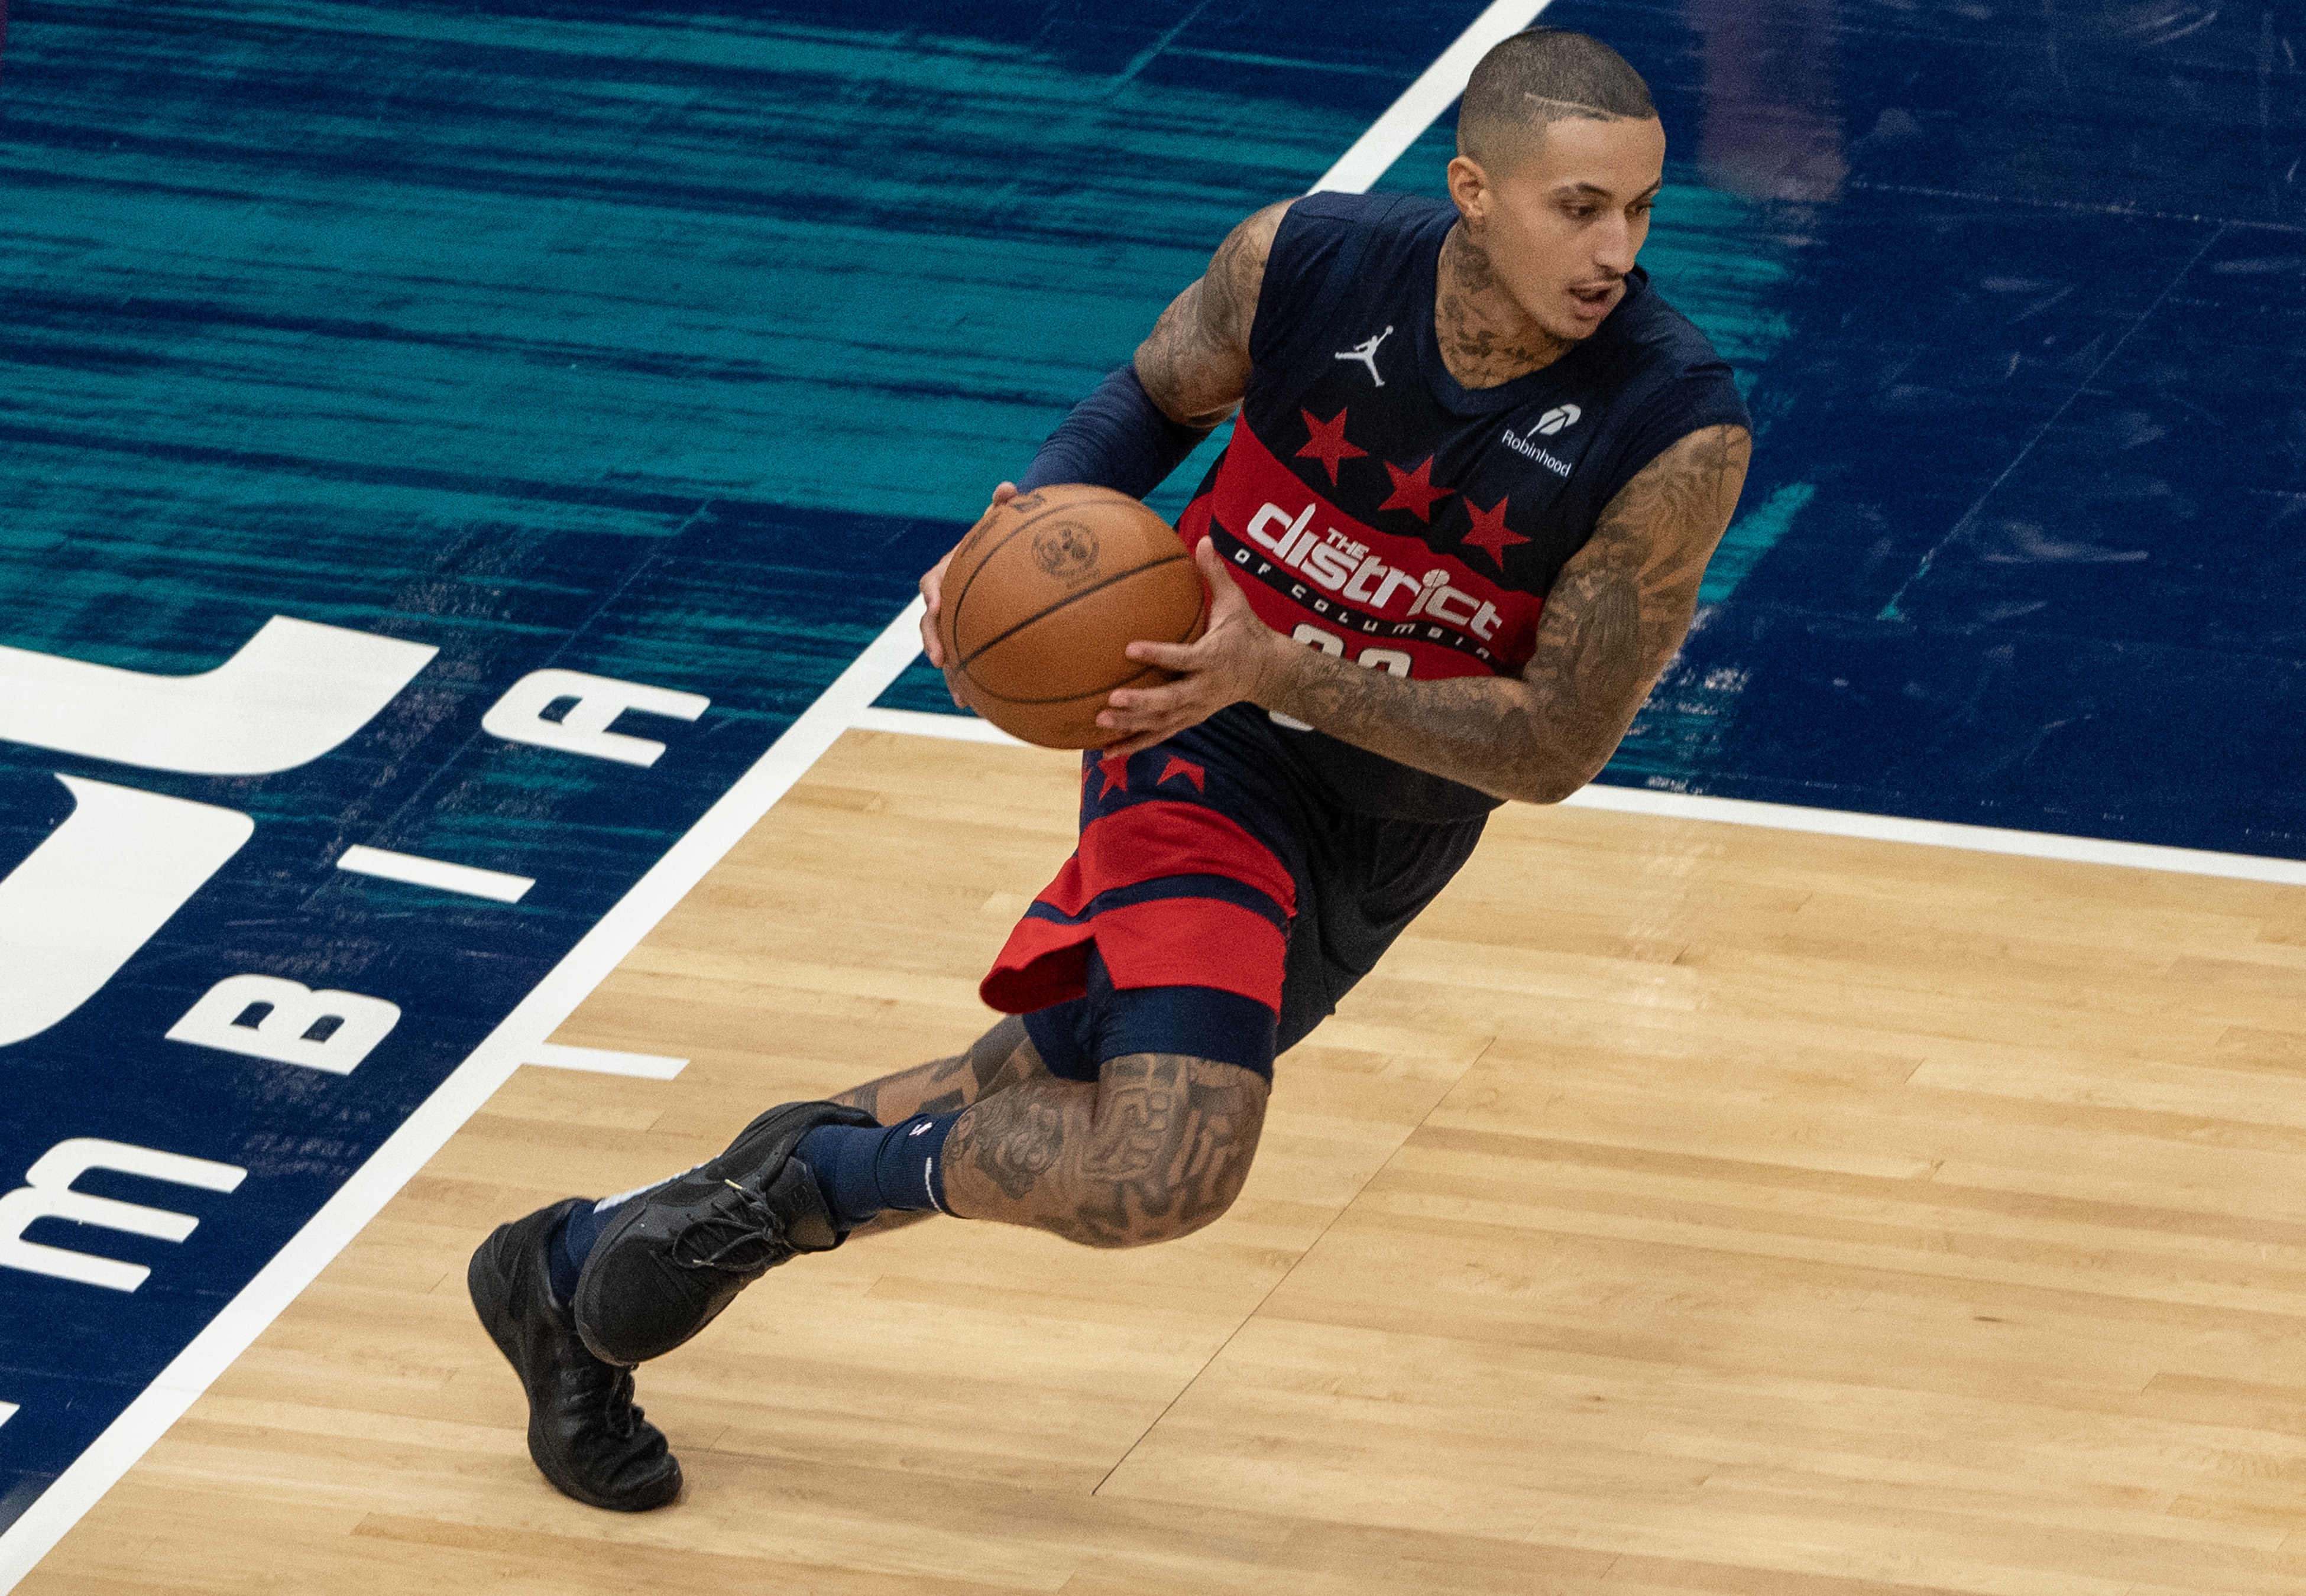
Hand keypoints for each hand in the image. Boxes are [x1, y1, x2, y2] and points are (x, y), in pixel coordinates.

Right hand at [922, 481, 1015, 704]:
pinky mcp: (971, 635)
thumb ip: (1003, 505)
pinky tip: (984, 705)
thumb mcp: (1002, 520)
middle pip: (930, 624)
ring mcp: (956, 621)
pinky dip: (974, 681)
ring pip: (948, 648)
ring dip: (952, 673)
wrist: (1001, 554)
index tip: (936, 609)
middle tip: (940, 660)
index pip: (931, 585)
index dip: (932, 598)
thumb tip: (1007, 486)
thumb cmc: (1000, 537)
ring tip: (960, 696)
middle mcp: (945, 599)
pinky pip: (970, 660)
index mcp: (946, 573)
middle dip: (933, 642)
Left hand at [1098, 537, 1284, 757]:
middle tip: (1111, 700)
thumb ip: (1215, 574)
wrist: (1269, 672)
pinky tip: (1106, 750)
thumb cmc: (1246, 632)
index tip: (1130, 648)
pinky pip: (1160, 735)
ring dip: (1132, 725)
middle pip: (1171, 700)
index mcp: (1213, 658)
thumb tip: (1203, 538)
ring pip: (1162, 722)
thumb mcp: (1236, 602)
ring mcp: (1197, 708)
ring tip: (1100, 722)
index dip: (1159, 654)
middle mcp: (1205, 689)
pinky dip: (1134, 743)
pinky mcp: (1190, 719)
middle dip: (1141, 702)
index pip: (1184, 657)